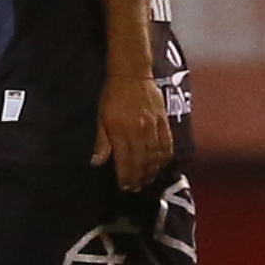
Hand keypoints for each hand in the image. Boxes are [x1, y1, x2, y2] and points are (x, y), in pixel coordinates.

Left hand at [91, 72, 172, 191]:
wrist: (132, 75)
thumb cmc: (112, 96)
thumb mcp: (101, 117)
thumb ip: (101, 141)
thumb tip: (97, 162)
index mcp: (121, 130)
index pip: (125, 160)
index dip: (126, 176)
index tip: (124, 187)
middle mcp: (139, 131)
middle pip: (142, 161)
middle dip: (138, 178)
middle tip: (135, 189)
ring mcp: (154, 127)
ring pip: (156, 156)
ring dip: (152, 171)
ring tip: (147, 181)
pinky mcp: (164, 122)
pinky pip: (167, 144)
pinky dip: (165, 158)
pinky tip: (161, 165)